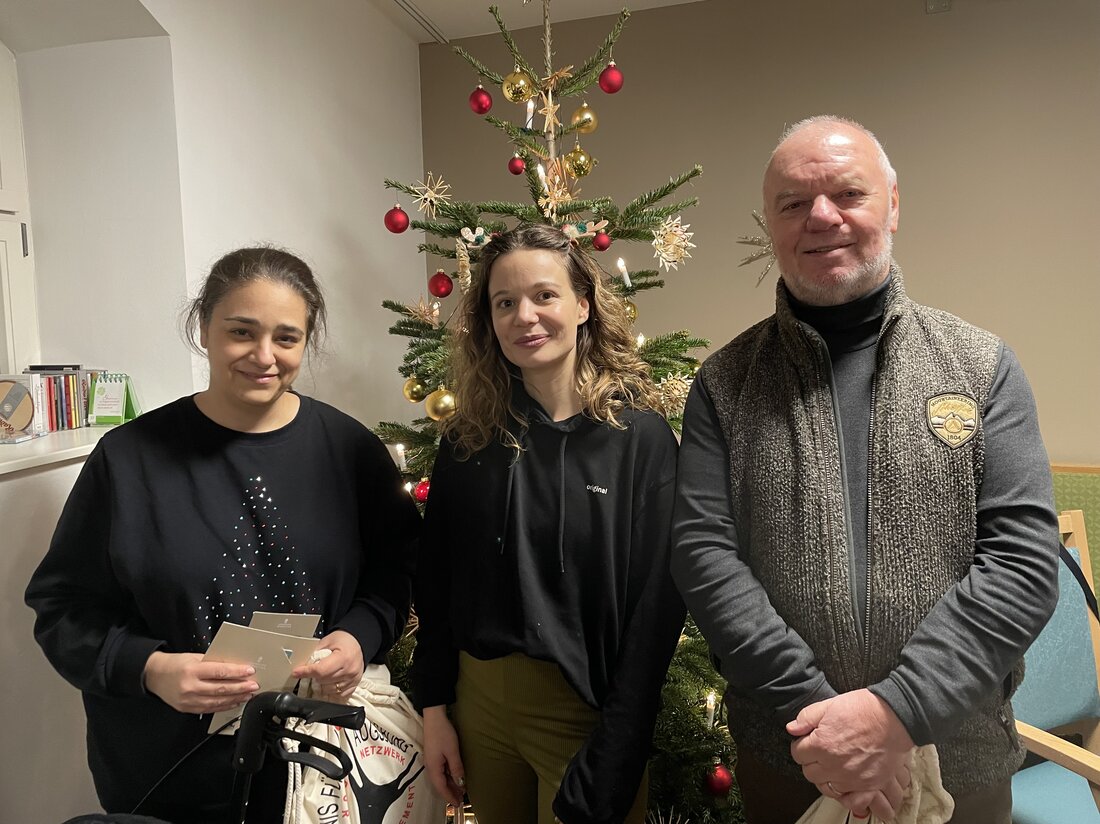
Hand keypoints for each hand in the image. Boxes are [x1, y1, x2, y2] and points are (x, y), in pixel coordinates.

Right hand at [143, 651, 257, 714]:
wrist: (154, 676)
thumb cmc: (176, 664)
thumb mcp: (195, 657)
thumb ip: (213, 662)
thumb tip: (234, 666)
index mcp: (192, 671)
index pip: (220, 672)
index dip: (237, 672)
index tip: (250, 671)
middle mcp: (190, 687)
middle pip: (221, 689)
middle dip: (241, 687)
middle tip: (254, 685)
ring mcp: (189, 700)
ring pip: (218, 701)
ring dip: (236, 698)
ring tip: (248, 694)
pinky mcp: (188, 709)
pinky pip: (210, 709)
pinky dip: (225, 706)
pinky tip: (235, 702)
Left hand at [292, 630, 363, 699]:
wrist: (357, 642)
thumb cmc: (343, 640)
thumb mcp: (327, 641)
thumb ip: (314, 654)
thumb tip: (302, 667)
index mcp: (343, 657)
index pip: (321, 670)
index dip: (306, 672)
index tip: (296, 672)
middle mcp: (350, 670)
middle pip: (323, 681)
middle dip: (315, 676)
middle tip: (314, 669)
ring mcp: (353, 679)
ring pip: (329, 690)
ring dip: (322, 684)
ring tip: (324, 674)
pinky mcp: (354, 685)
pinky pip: (338, 695)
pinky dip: (331, 690)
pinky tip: (330, 681)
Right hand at [422, 705, 465, 804]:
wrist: (434, 717)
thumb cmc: (443, 733)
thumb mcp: (452, 751)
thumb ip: (456, 768)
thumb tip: (461, 783)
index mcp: (433, 768)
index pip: (441, 788)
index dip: (449, 797)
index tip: (457, 804)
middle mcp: (430, 767)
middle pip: (440, 785)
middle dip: (450, 793)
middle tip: (461, 799)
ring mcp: (432, 762)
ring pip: (441, 778)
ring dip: (450, 785)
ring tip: (461, 790)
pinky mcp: (434, 756)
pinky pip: (441, 771)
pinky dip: (449, 777)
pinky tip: (456, 777)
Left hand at [787, 689, 913, 819]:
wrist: (896, 717)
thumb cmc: (864, 708)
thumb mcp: (829, 705)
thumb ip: (806, 718)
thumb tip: (792, 729)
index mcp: (822, 744)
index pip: (797, 754)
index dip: (801, 745)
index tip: (807, 741)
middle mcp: (834, 765)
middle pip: (810, 773)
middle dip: (811, 761)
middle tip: (820, 752)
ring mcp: (852, 778)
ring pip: (827, 787)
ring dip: (827, 777)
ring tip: (833, 765)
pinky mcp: (869, 785)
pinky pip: (851, 800)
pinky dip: (846, 794)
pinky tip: (846, 782)